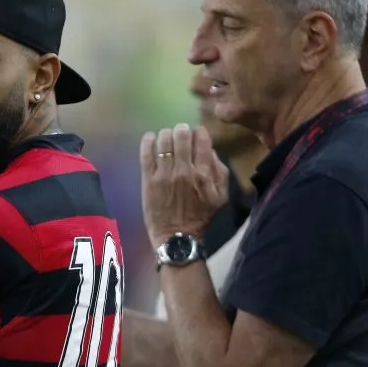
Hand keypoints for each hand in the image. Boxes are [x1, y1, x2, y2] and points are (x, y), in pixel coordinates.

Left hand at [140, 123, 228, 246]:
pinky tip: (150, 138)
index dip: (199, 132)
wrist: (177, 236)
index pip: (202, 140)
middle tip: (180, 133)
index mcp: (204, 173)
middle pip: (182, 136)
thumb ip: (220, 172)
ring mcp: (165, 174)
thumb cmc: (200, 217)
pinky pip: (146, 153)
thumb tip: (211, 151)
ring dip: (166, 134)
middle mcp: (184, 170)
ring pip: (164, 141)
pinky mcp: (149, 179)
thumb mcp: (221, 197)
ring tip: (166, 137)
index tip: (196, 135)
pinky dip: (148, 141)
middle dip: (182, 130)